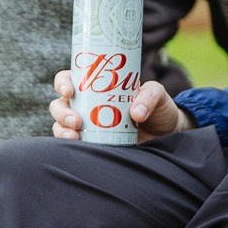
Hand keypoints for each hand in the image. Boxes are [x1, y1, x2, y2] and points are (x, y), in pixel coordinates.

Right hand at [48, 70, 186, 141]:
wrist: (167, 136)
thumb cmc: (159, 109)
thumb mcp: (157, 95)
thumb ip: (149, 96)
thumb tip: (135, 113)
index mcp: (96, 87)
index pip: (70, 79)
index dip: (63, 83)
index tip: (70, 91)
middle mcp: (87, 105)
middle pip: (60, 104)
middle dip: (61, 112)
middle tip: (76, 121)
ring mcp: (88, 126)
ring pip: (61, 125)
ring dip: (62, 130)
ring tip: (74, 137)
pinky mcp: (93, 144)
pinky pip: (73, 145)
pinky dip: (70, 146)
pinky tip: (79, 148)